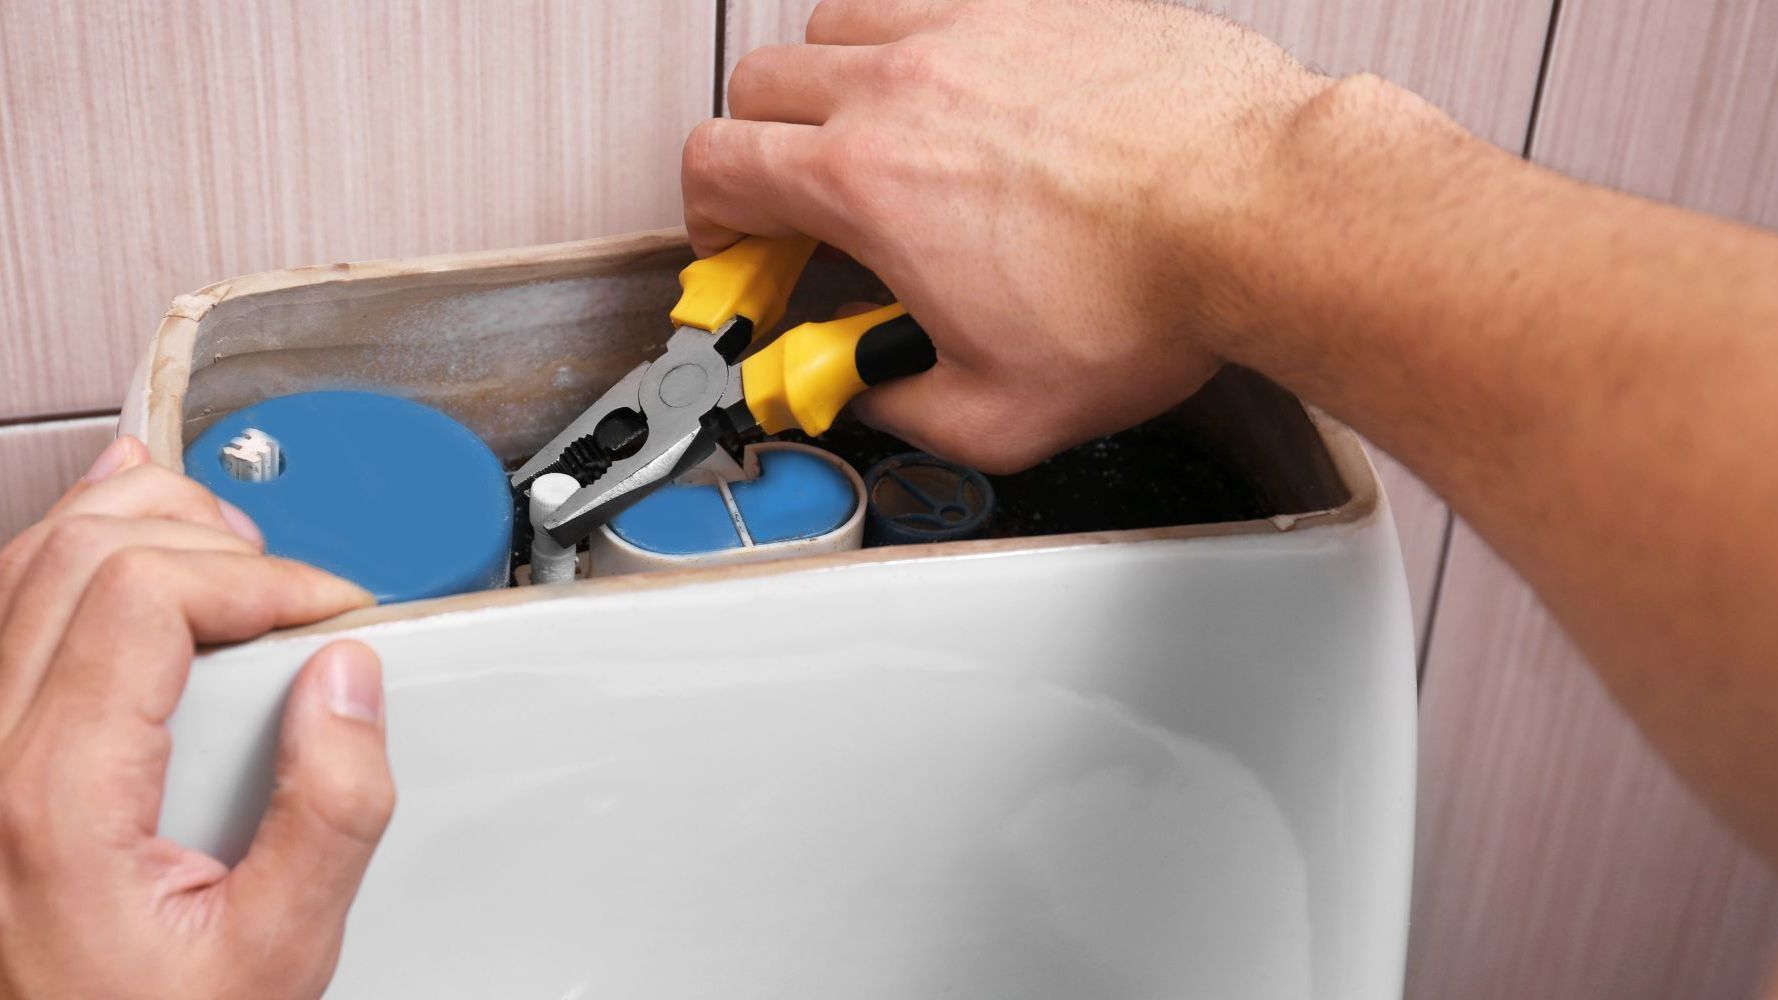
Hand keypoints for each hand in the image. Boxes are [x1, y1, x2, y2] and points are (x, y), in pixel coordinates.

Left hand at [0, 437, 392, 998]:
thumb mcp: (274, 955)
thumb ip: (329, 817)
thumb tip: (349, 684)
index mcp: (52, 799)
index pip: (147, 594)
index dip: (262, 577)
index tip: (332, 611)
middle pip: (84, 552)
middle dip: (215, 540)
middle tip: (296, 592)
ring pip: (31, 558)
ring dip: (143, 523)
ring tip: (233, 552)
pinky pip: (6, 603)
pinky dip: (74, 544)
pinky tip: (126, 527)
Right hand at [685, 0, 1327, 470]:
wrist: (1263, 212)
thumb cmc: (1150, 297)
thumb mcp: (1003, 413)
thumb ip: (907, 408)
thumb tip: (877, 394)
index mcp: (868, 183)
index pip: (718, 165)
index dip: (709, 214)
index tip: (741, 246)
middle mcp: (903, 86)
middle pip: (761, 83)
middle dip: (757, 149)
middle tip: (798, 205)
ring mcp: (972, 30)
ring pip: (837, 22)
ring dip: (828, 84)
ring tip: (872, 143)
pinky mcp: (1041, 6)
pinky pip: (935, 1)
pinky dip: (918, 45)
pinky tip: (963, 99)